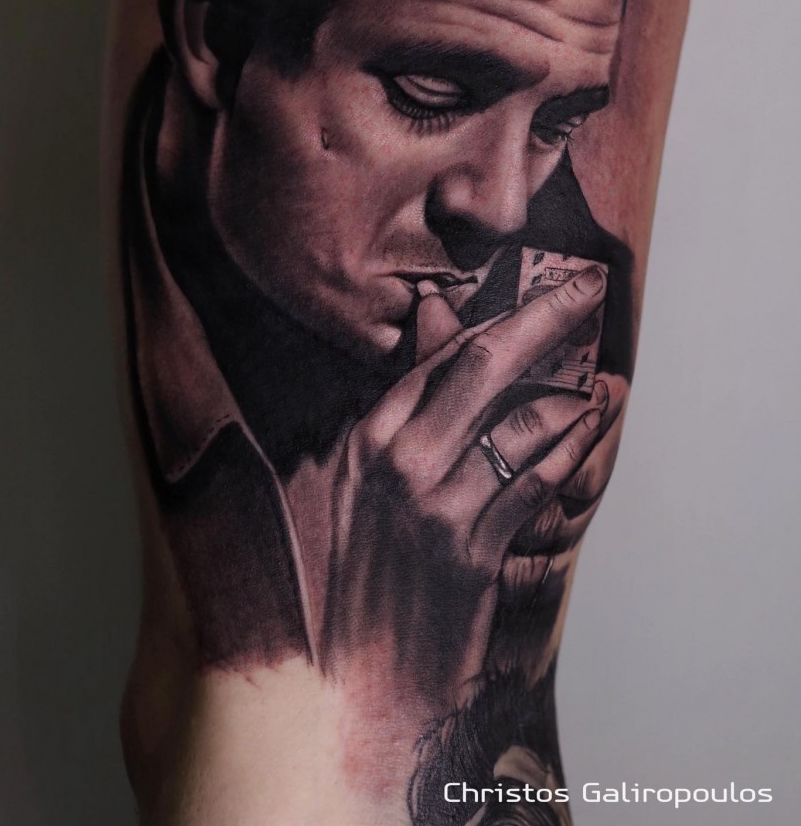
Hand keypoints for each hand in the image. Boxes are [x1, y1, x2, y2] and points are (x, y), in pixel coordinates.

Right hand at [321, 266, 616, 710]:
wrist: (354, 673)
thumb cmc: (356, 568)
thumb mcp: (359, 476)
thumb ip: (403, 397)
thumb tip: (433, 312)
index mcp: (367, 435)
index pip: (444, 353)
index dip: (505, 314)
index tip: (547, 288)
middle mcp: (401, 460)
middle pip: (487, 366)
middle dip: (548, 318)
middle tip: (589, 289)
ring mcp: (439, 506)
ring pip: (526, 423)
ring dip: (577, 396)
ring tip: (606, 382)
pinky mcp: (475, 552)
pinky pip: (539, 484)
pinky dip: (571, 453)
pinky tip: (588, 437)